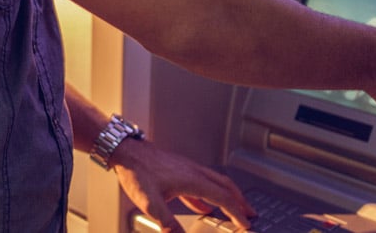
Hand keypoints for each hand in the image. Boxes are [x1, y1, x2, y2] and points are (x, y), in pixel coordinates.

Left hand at [109, 137, 255, 232]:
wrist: (125, 151)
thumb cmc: (137, 171)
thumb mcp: (151, 203)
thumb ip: (168, 223)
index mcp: (193, 180)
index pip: (224, 198)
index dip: (237, 212)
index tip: (246, 224)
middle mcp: (195, 172)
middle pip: (226, 187)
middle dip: (240, 201)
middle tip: (250, 214)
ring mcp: (188, 169)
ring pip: (216, 182)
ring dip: (227, 196)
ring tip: (232, 208)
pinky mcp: (179, 169)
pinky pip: (202, 183)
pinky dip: (209, 195)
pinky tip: (202, 205)